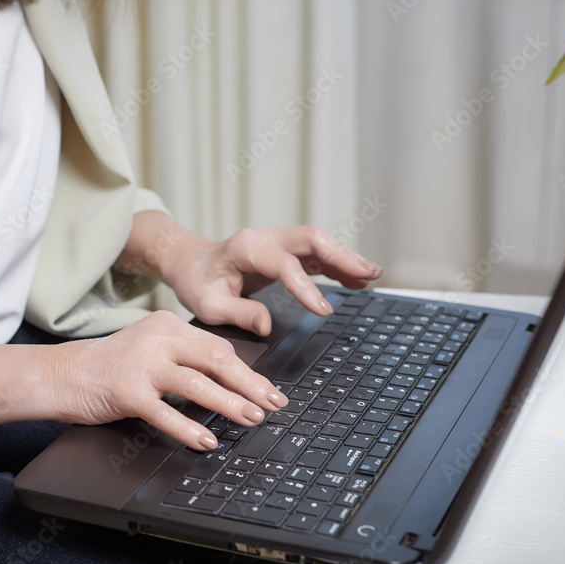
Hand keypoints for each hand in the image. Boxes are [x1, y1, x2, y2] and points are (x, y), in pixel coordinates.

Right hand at [44, 310, 287, 449]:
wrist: (62, 374)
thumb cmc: (109, 366)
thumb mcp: (150, 350)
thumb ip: (184, 359)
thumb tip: (231, 382)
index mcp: (168, 325)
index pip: (218, 348)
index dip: (248, 372)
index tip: (267, 390)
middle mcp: (158, 339)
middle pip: (216, 361)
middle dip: (250, 385)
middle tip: (273, 404)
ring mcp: (142, 364)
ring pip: (197, 384)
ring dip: (229, 404)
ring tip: (251, 419)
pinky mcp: (127, 391)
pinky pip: (165, 412)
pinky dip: (189, 428)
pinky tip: (207, 440)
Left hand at [163, 225, 382, 335]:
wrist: (192, 263)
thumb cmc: (198, 282)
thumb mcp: (207, 305)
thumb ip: (237, 313)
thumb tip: (266, 325)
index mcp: (246, 248)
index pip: (284, 265)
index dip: (306, 287)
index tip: (323, 311)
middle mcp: (266, 238)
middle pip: (311, 239)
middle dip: (342, 256)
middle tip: (368, 275)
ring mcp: (278, 241)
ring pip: (319, 242)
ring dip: (346, 258)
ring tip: (373, 275)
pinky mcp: (286, 250)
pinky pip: (316, 254)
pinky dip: (338, 264)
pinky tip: (357, 278)